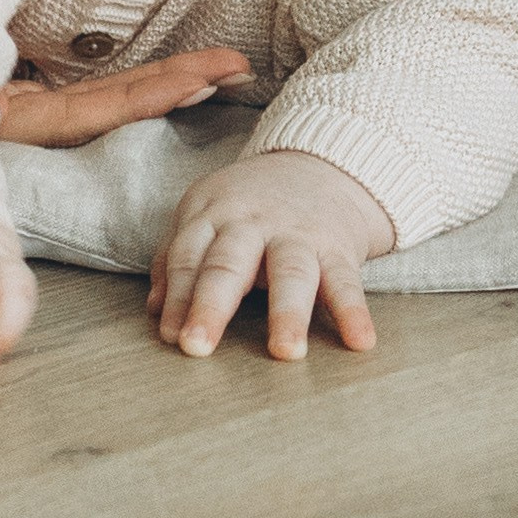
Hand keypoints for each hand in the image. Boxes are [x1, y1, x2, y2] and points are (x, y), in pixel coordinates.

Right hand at [0, 47, 252, 146]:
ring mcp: (38, 111)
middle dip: (182, 83)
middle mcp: (41, 120)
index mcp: (26, 123)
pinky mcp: (31, 103)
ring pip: (114, 97)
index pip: (102, 109)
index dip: (154, 93)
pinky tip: (171, 79)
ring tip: (223, 70)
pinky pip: (93, 94)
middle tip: (239, 68)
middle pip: (123, 102)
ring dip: (168, 82)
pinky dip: (134, 86)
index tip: (203, 80)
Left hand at [149, 149, 395, 361]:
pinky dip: (354, 311)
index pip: (188, 257)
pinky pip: (346, 280)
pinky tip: (361, 341)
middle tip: (197, 347)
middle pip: (228, 264)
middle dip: (210, 305)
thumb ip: (179, 259)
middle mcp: (252, 223)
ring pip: (290, 273)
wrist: (321, 164)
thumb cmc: (252, 207)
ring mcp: (297, 234)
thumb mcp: (207, 215)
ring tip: (286, 353)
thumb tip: (157, 312)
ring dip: (287, 313)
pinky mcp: (337, 247)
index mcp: (213, 214)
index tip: (170, 338)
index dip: (177, 298)